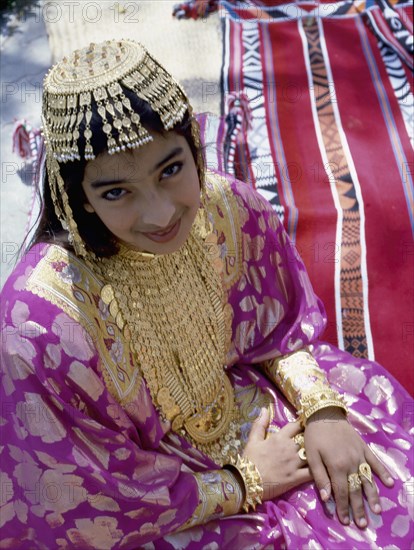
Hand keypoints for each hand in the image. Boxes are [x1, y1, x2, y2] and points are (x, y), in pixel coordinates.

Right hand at [243, 408, 312, 500]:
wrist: (247, 481)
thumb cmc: (249, 460)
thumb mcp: (252, 439)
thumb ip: (260, 424)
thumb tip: (265, 408)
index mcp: (280, 437)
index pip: (296, 426)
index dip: (302, 425)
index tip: (306, 425)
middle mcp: (290, 448)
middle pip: (306, 440)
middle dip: (310, 440)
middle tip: (315, 441)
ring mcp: (294, 463)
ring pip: (312, 455)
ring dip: (316, 454)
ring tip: (320, 454)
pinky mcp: (296, 478)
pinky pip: (312, 473)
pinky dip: (318, 471)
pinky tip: (321, 469)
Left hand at [304, 407, 393, 527]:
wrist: (324, 412)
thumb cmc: (314, 435)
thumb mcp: (311, 456)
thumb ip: (319, 477)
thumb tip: (326, 498)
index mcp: (336, 466)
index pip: (342, 492)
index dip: (343, 508)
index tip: (345, 521)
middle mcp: (351, 463)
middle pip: (356, 490)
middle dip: (359, 508)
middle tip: (363, 524)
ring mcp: (360, 455)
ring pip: (368, 479)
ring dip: (373, 496)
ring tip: (377, 510)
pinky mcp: (364, 447)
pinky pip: (375, 462)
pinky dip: (383, 473)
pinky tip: (389, 483)